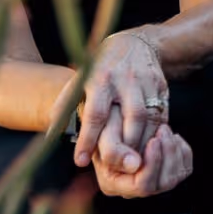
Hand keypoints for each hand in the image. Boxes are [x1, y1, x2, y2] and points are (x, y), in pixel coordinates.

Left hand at [74, 31, 167, 171]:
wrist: (135, 43)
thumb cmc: (101, 67)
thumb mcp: (81, 78)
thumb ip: (67, 103)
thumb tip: (51, 132)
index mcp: (100, 78)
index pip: (95, 113)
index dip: (88, 139)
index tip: (81, 162)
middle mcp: (124, 80)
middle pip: (129, 119)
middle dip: (124, 147)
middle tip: (117, 169)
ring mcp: (145, 83)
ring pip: (148, 119)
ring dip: (141, 144)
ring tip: (132, 163)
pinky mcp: (161, 86)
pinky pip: (161, 115)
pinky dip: (155, 135)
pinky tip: (147, 148)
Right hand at [92, 123, 193, 198]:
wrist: (116, 117)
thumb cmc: (106, 123)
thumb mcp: (104, 133)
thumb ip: (114, 151)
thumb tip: (135, 165)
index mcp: (112, 184)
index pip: (142, 185)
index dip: (152, 164)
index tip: (154, 140)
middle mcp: (132, 189)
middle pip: (163, 183)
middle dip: (167, 154)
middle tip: (163, 129)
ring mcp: (150, 182)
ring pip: (176, 177)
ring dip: (174, 150)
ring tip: (165, 129)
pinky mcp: (166, 173)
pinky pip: (185, 169)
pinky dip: (183, 151)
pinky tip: (172, 137)